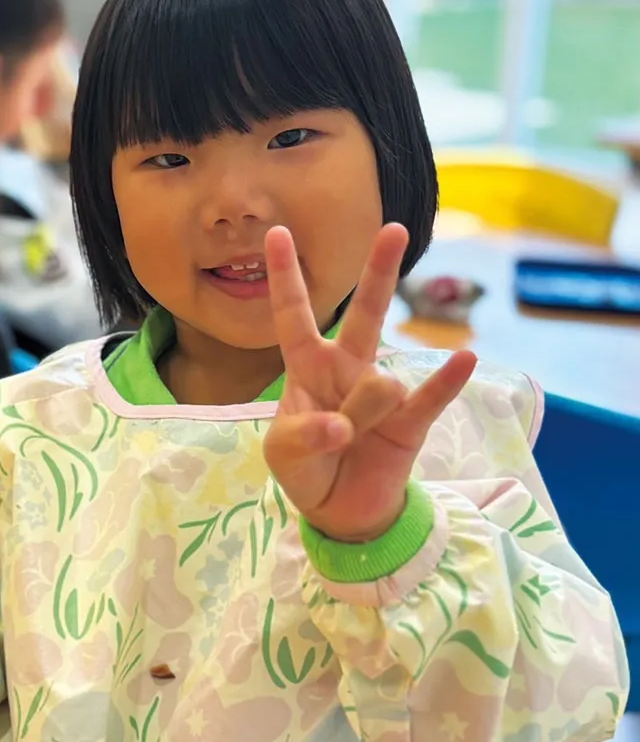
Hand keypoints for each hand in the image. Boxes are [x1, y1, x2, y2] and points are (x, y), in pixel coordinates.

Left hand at [263, 223, 476, 542]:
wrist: (339, 512)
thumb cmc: (304, 468)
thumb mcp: (284, 454)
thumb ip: (305, 435)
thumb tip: (342, 427)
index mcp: (306, 369)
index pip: (293, 316)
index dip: (286, 277)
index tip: (277, 232)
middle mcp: (347, 370)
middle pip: (364, 315)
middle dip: (378, 274)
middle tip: (394, 229)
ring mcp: (382, 393)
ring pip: (379, 384)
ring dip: (360, 419)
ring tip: (348, 443)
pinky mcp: (410, 423)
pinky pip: (429, 399)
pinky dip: (445, 382)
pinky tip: (464, 359)